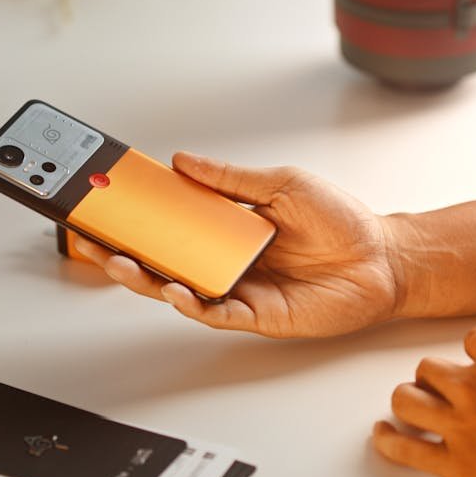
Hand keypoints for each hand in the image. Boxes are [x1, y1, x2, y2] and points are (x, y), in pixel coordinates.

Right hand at [74, 152, 401, 337]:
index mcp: (230, 227)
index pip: (172, 222)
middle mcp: (228, 260)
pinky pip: (214, 312)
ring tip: (119, 262)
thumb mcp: (282, 184)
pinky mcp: (257, 314)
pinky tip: (173, 288)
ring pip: (178, 289)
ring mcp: (239, 289)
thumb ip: (231, 179)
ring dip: (145, 278)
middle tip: (92, 238)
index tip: (107, 201)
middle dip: (123, 250)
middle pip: (163, 260)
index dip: (139, 216)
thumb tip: (183, 162)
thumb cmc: (342, 222)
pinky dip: (190, 302)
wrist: (384, 258)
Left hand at [374, 324, 475, 476]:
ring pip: (405, 399)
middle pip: (429, 366)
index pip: (472, 337)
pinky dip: (387, 441)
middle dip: (437, 375)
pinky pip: (404, 449)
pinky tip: (383, 434)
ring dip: (409, 399)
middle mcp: (474, 386)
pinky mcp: (454, 465)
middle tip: (446, 387)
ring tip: (416, 405)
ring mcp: (459, 426)